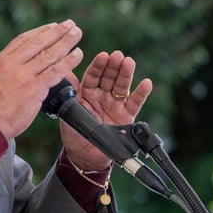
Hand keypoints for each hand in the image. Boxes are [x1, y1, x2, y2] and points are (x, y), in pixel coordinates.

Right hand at [0, 20, 83, 138]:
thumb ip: (10, 66)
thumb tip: (25, 58)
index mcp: (2, 59)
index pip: (24, 39)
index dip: (41, 31)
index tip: (53, 26)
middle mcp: (13, 64)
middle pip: (39, 42)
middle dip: (57, 31)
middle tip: (71, 24)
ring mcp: (24, 75)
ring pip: (50, 54)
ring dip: (66, 42)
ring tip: (77, 34)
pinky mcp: (35, 88)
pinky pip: (55, 71)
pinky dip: (68, 61)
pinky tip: (77, 55)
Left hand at [61, 50, 152, 170]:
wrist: (84, 156)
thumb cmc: (73, 134)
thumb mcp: (67, 113)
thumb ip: (69, 95)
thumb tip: (66, 75)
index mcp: (87, 92)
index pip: (93, 75)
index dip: (98, 65)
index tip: (103, 56)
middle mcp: (102, 95)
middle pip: (109, 77)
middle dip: (113, 66)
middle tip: (118, 56)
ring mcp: (115, 104)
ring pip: (122, 86)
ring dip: (126, 74)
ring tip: (129, 63)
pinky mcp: (127, 116)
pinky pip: (135, 103)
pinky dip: (141, 93)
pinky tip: (146, 83)